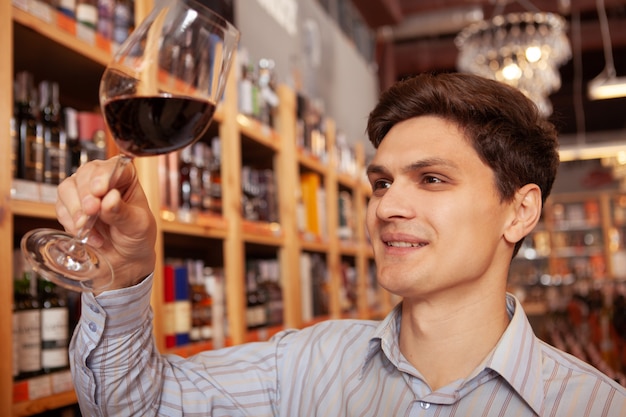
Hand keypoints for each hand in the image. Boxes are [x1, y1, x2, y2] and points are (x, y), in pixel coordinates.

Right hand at [56, 157, 156, 291]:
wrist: (125, 259)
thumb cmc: (137, 236)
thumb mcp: (138, 226)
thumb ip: (123, 213)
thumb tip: (109, 198)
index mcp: (125, 177)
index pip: (112, 167)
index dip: (103, 176)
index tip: (100, 191)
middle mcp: (103, 179)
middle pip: (86, 173)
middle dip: (86, 194)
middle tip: (92, 212)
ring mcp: (83, 191)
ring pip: (67, 188)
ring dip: (75, 209)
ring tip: (88, 228)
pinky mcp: (70, 207)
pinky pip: (60, 208)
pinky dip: (71, 223)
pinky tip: (88, 236)